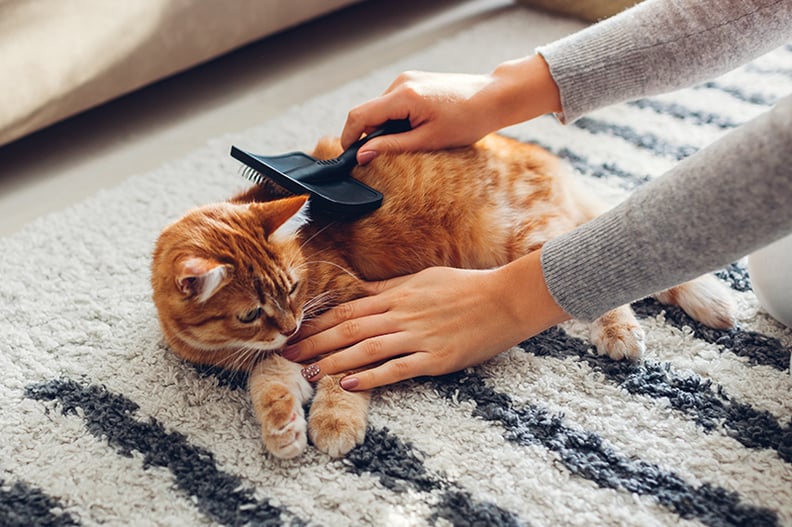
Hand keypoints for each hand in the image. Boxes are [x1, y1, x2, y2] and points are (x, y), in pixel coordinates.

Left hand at [281, 252, 568, 390]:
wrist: (506, 299)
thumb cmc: (466, 287)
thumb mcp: (424, 278)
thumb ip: (391, 287)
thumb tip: (361, 290)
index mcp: (397, 295)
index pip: (348, 309)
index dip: (318, 322)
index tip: (294, 331)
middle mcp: (402, 314)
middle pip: (348, 329)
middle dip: (314, 342)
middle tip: (287, 355)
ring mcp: (418, 336)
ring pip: (366, 348)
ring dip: (334, 361)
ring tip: (308, 372)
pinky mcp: (436, 357)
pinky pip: (398, 368)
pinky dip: (372, 377)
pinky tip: (348, 384)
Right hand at [342, 55, 560, 163]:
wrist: (493, 97)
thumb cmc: (467, 119)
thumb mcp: (428, 140)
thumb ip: (391, 147)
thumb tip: (362, 155)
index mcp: (403, 96)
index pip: (359, 116)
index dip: (349, 139)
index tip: (349, 158)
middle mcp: (400, 83)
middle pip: (368, 113)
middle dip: (370, 136)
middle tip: (385, 156)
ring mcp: (407, 79)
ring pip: (380, 109)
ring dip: (385, 129)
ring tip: (411, 141)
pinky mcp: (413, 82)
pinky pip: (393, 104)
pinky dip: (396, 120)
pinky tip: (417, 128)